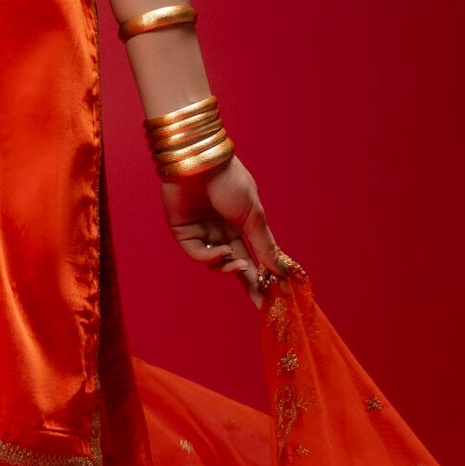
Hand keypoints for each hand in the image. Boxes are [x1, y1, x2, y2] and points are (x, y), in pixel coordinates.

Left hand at [160, 152, 292, 308]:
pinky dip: (210, 258)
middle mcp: (221, 230)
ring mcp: (202, 231)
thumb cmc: (230, 181)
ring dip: (228, 267)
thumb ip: (265, 245)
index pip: (253, 256)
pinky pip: (198, 254)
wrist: (202, 162)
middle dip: (248, 283)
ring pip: (215, 263)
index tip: (274, 296)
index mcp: (241, 224)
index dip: (263, 275)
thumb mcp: (254, 215)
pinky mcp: (182, 232)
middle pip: (235, 264)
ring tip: (238, 263)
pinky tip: (221, 252)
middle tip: (259, 302)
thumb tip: (281, 271)